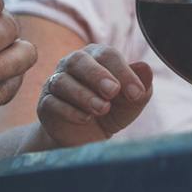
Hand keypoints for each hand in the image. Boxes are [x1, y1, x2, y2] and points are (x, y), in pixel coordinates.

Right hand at [37, 45, 153, 147]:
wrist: (88, 137)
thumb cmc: (114, 111)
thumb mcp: (132, 101)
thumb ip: (141, 84)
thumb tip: (145, 67)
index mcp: (97, 56)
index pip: (107, 55)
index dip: (122, 72)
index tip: (136, 93)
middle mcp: (73, 65)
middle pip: (78, 60)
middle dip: (97, 75)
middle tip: (113, 92)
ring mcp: (56, 83)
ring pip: (62, 81)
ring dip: (84, 95)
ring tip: (102, 109)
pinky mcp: (46, 104)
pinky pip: (52, 102)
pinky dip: (69, 110)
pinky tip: (85, 119)